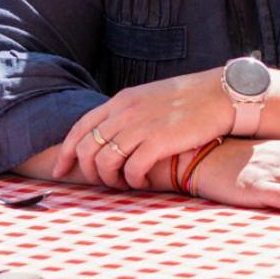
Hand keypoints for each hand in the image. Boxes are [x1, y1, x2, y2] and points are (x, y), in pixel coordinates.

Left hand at [54, 68, 232, 188]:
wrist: (219, 94)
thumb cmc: (188, 99)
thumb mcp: (149, 98)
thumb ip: (127, 114)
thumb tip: (108, 138)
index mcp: (122, 100)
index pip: (81, 127)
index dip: (66, 152)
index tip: (60, 169)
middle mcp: (126, 112)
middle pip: (87, 148)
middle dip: (88, 172)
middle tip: (102, 182)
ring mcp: (141, 126)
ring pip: (105, 162)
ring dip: (110, 180)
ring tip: (124, 183)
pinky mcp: (158, 141)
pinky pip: (132, 170)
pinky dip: (133, 182)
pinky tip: (142, 181)